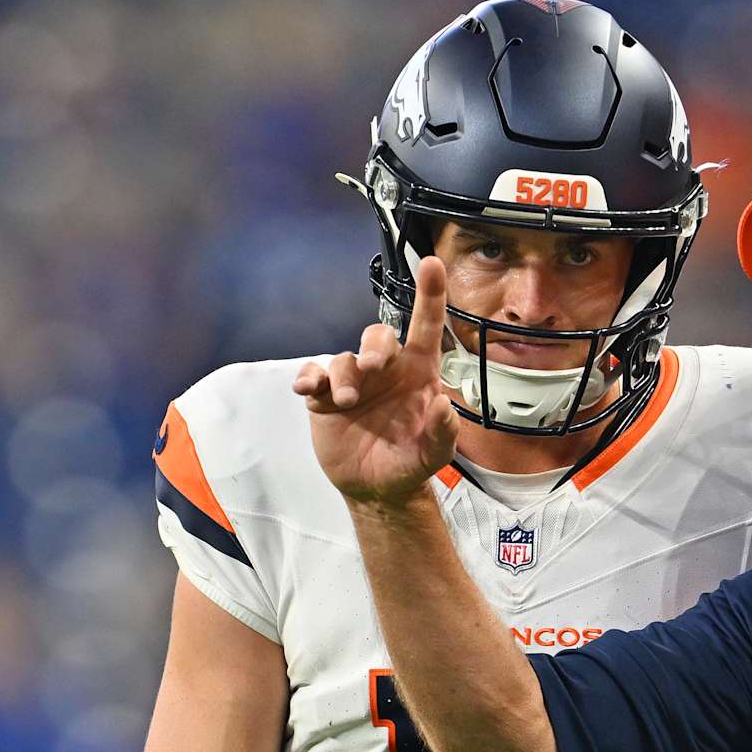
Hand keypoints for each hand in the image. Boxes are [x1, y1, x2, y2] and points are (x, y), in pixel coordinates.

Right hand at [294, 255, 459, 506]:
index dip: (430, 294)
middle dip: (374, 345)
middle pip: (377, 335)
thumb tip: (443, 405)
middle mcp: (385, 370)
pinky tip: (310, 390)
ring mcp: (353, 381)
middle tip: (374, 368)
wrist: (377, 487)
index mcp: (418, 373)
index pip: (426, 327)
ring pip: (343, 358)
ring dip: (343, 375)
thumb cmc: (410, 461)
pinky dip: (309, 378)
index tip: (432, 263)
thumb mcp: (434, 453)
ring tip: (347, 402)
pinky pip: (313, 374)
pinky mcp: (325, 397)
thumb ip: (442, 432)